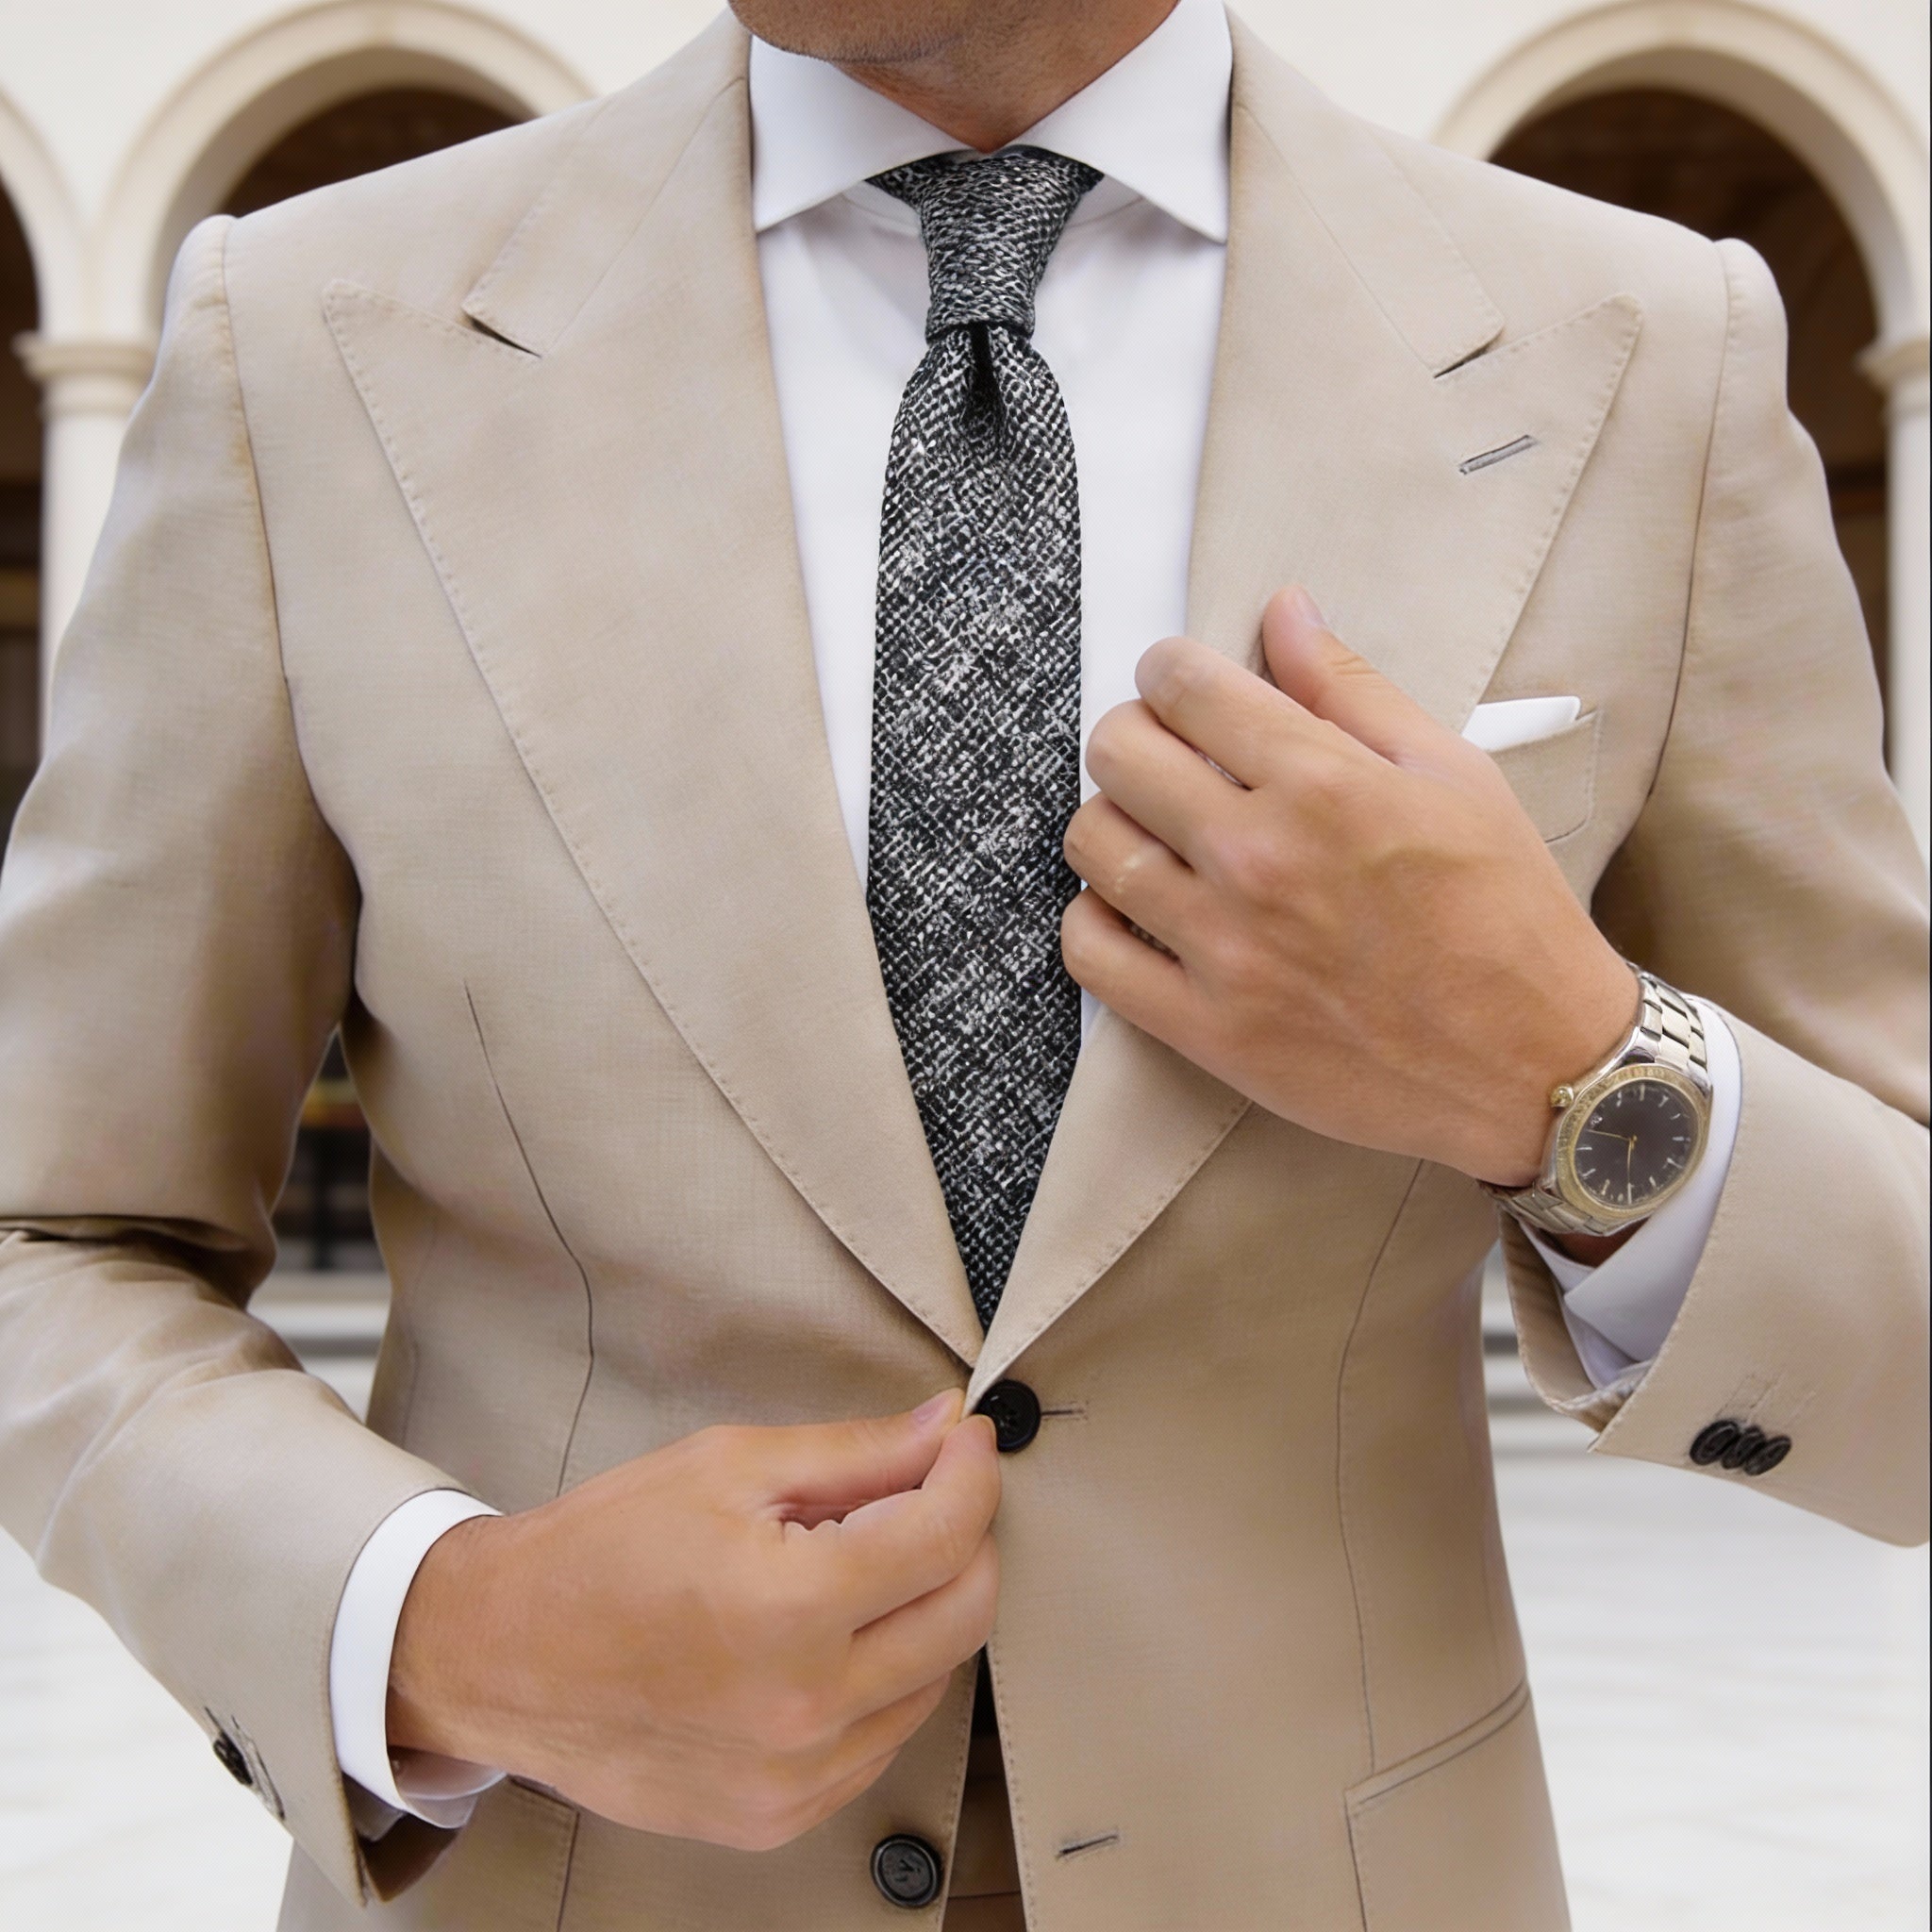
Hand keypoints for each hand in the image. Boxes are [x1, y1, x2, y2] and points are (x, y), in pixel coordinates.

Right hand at [386, 1393, 999, 1849]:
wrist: (500, 1657)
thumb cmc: (600, 1552)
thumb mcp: (728, 1467)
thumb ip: (855, 1452)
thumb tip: (945, 1429)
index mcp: (791, 1608)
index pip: (946, 1535)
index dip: (970, 1473)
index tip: (965, 1442)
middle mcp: (805, 1708)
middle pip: (964, 1614)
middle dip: (965, 1537)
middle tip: (929, 1491)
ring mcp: (795, 1778)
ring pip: (934, 1681)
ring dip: (925, 1610)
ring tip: (860, 1563)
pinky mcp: (779, 1816)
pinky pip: (880, 1741)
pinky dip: (883, 1679)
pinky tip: (833, 1635)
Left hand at [1061, 586, 1636, 1186]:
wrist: (1535, 1064)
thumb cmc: (1506, 913)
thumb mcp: (1453, 775)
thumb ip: (1351, 689)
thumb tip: (1283, 610)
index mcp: (1322, 782)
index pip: (1182, 685)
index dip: (1170, 670)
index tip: (1183, 687)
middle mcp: (1259, 858)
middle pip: (1117, 752)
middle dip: (1135, 736)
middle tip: (1170, 758)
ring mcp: (1224, 948)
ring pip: (1092, 844)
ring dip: (1113, 823)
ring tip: (1157, 835)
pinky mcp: (1206, 1028)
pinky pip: (1089, 952)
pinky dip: (1096, 920)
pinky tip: (1138, 910)